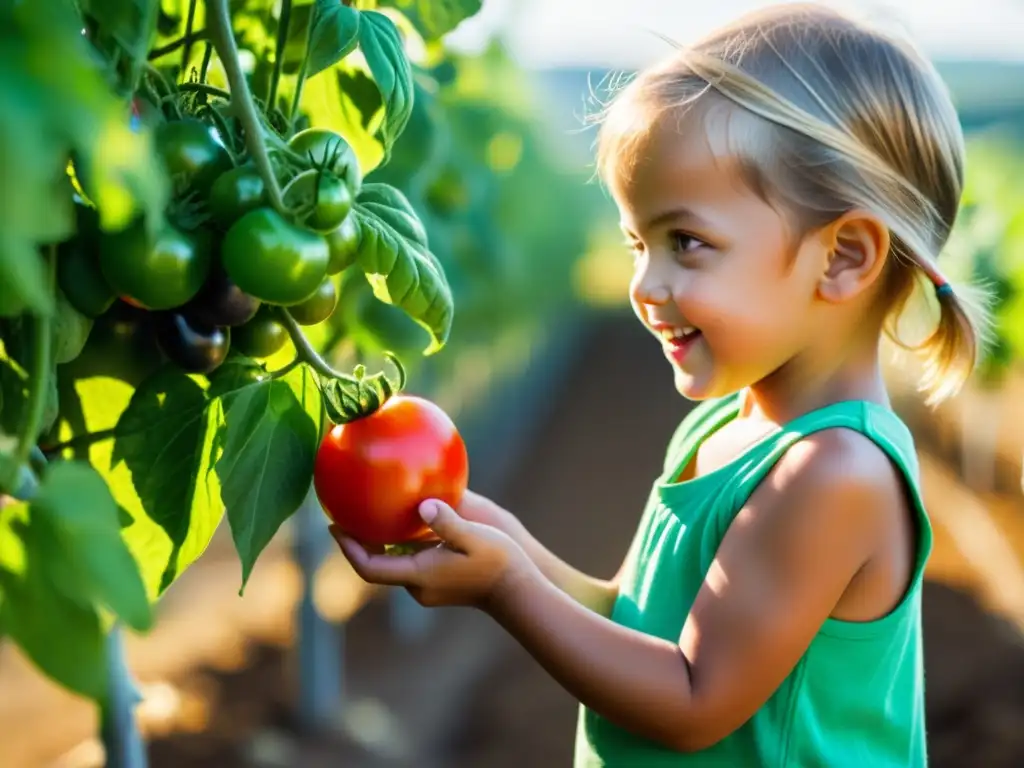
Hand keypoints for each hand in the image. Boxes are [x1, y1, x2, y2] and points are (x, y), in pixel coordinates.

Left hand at [331, 498, 532, 609]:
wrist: (518, 592)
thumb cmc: (499, 563)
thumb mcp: (475, 537)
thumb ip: (449, 522)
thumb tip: (424, 506)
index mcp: (419, 575)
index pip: (370, 567)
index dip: (348, 548)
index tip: (334, 526)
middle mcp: (417, 586)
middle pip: (376, 564)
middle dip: (358, 541)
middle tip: (344, 513)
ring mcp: (426, 588)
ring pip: (392, 563)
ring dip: (378, 542)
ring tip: (368, 513)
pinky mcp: (436, 584)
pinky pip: (407, 562)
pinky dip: (398, 544)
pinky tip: (404, 521)